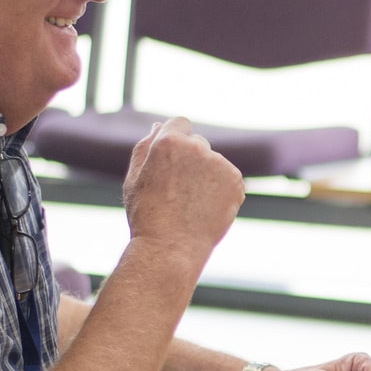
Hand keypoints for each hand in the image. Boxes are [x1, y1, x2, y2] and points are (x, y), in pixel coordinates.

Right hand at [121, 117, 244, 259]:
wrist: (170, 247)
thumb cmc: (147, 214)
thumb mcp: (135, 177)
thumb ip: (145, 147)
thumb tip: (159, 126)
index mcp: (169, 141)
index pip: (180, 123)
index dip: (176, 139)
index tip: (173, 159)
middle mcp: (197, 147)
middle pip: (198, 143)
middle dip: (190, 160)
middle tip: (177, 191)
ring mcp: (219, 163)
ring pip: (214, 163)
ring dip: (206, 176)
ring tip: (190, 204)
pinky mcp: (236, 180)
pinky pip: (228, 178)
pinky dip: (221, 190)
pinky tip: (205, 208)